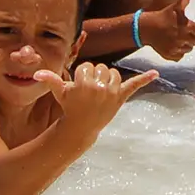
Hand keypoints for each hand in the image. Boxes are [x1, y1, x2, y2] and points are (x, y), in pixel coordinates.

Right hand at [34, 62, 159, 131]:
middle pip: (100, 68)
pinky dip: (145, 78)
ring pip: (113, 73)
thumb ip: (50, 80)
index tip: (79, 87)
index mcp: (83, 83)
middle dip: (95, 76)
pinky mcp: (121, 98)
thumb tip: (37, 73)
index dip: (82, 76)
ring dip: (108, 79)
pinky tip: (156, 72)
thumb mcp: (60, 93)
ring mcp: (111, 92)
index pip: (86, 67)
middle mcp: (99, 87)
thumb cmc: (70, 107)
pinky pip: (134, 85)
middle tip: (89, 92)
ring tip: (101, 90)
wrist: (82, 127)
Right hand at [136, 0, 194, 60]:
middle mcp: (183, 38)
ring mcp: (176, 47)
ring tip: (177, 39)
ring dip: (185, 45)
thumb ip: (183, 0)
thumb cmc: (162, 17)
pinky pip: (180, 56)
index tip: (189, 27)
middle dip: (191, 38)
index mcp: (187, 26)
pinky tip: (173, 45)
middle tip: (183, 33)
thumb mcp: (174, 7)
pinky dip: (178, 53)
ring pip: (188, 49)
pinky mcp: (170, 55)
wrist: (146, 28)